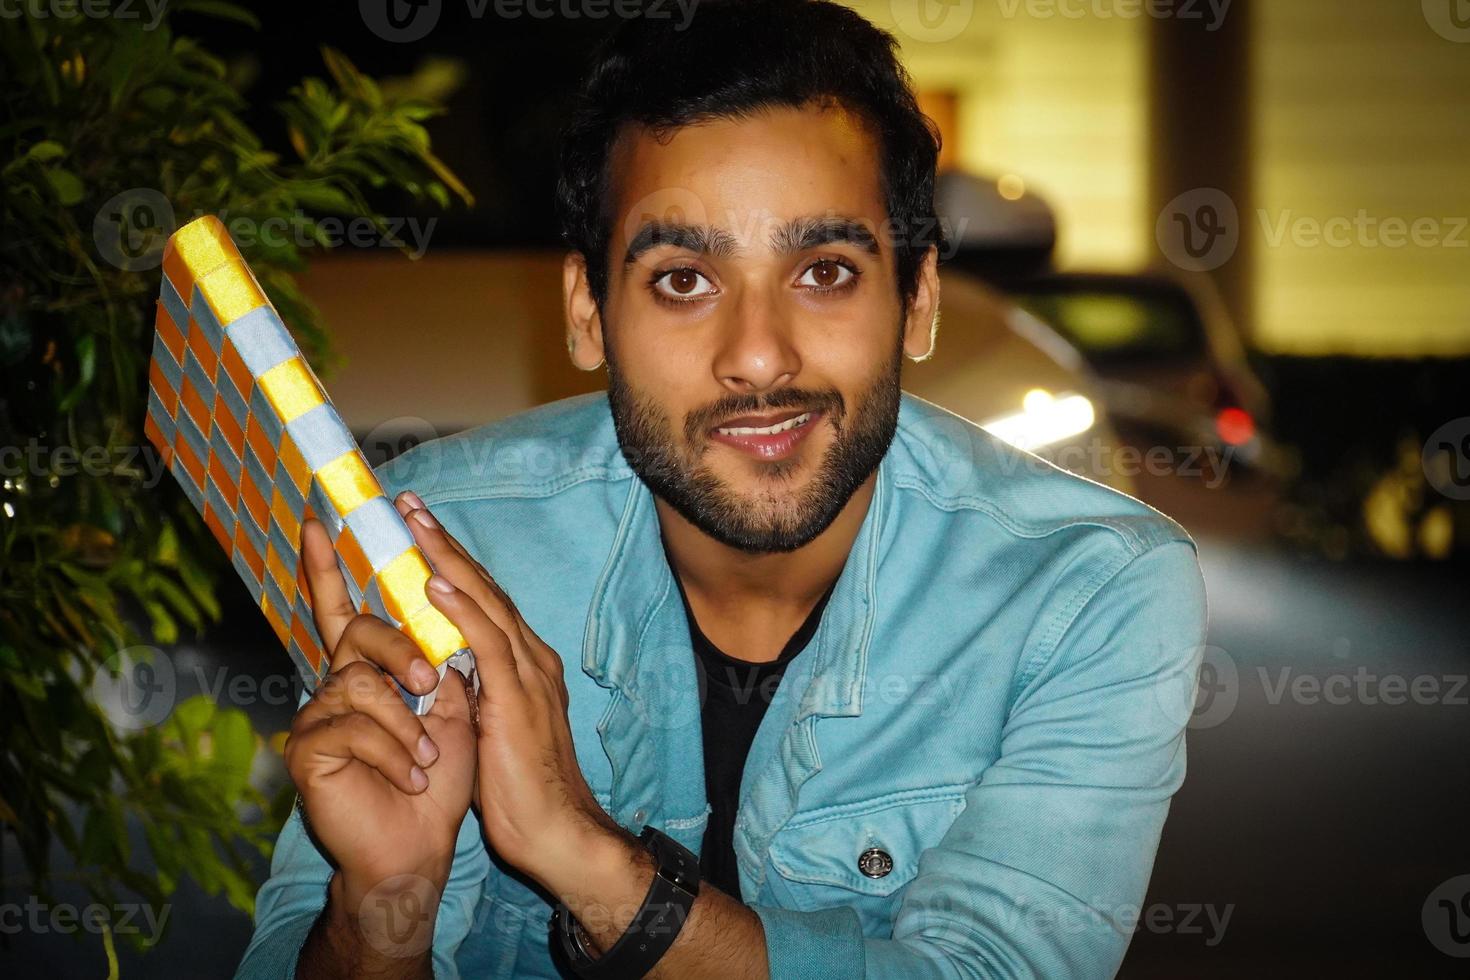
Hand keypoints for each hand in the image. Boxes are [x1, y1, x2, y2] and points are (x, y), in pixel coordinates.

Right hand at [284, 517, 476, 925]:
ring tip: (428, 760)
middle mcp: (337, 684)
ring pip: (358, 683)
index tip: (317, 519)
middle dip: (400, 651)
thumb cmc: (441, 778)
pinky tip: (409, 779)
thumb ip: (447, 655)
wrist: (422, 846)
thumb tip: (447, 598)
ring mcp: (316, 717)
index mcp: (372, 669)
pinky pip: (349, 729)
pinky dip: (393, 755)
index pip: (349, 607)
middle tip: (431, 684)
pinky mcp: (307, 752)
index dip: (329, 565)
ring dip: (407, 725)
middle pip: (356, 631)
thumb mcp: (458, 706)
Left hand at [392, 490, 626, 890]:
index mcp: (524, 663)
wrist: (556, 829)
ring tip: (415, 524)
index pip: (484, 601)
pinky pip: (485, 642)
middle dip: (445, 544)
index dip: (452, 563)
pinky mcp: (516, 697)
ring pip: (484, 602)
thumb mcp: (490, 728)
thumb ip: (474, 692)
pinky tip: (435, 584)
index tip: (420, 530)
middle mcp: (530, 657)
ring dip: (447, 560)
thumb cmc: (520, 789)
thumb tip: (444, 671)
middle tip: (410, 505)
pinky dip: (461, 608)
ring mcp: (527, 673)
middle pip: (484, 587)